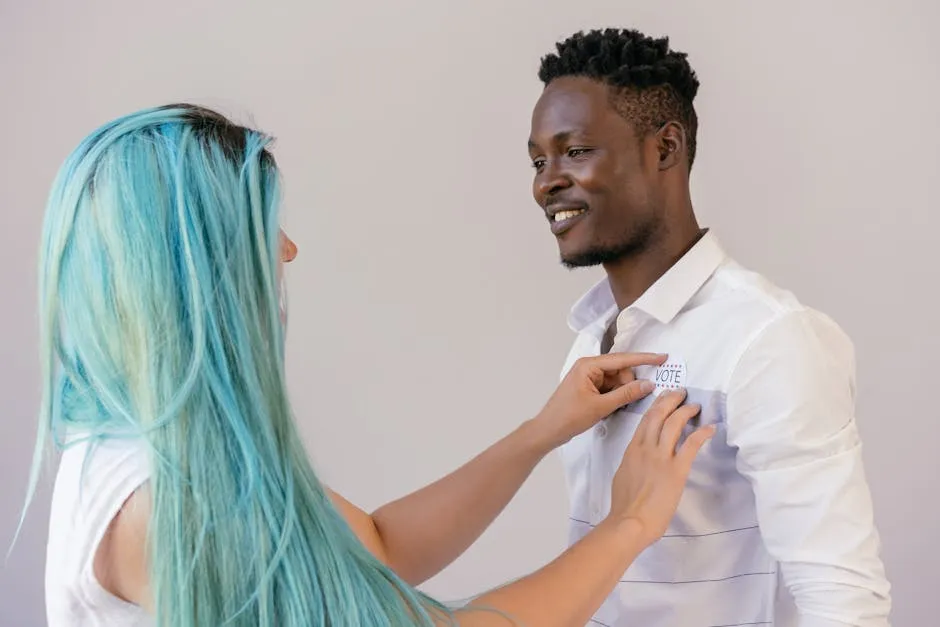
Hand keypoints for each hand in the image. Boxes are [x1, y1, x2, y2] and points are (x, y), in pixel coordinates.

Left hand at [532, 353, 666, 449]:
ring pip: (617, 381)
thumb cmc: (568, 416)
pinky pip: (610, 388)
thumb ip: (626, 394)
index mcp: (589, 365)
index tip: (663, 358)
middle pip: (621, 370)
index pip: (622, 359)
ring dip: (622, 392)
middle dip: (629, 384)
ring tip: (614, 408)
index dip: (645, 359)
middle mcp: (589, 367)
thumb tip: (648, 384)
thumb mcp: (601, 406)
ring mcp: (589, 378)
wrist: (548, 430)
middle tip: (627, 401)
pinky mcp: (589, 388)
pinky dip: (615, 397)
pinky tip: (611, 408)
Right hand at [608, 389, 714, 546]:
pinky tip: (710, 427)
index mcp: (632, 449)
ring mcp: (661, 457)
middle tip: (681, 393)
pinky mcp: (676, 470)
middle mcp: (646, 448)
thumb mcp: (623, 475)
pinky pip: (691, 445)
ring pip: (674, 424)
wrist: (629, 521)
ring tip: (694, 406)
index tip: (664, 398)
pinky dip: (702, 433)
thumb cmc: (624, 505)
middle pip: (659, 415)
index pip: (645, 420)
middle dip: (671, 400)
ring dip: (686, 411)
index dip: (657, 405)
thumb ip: (632, 462)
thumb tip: (639, 459)